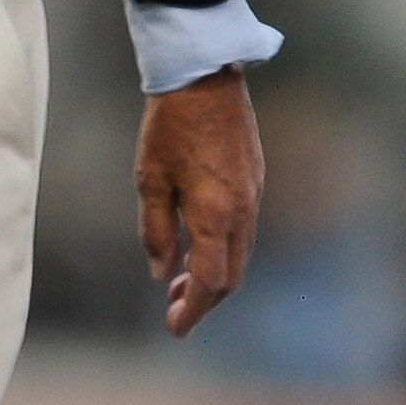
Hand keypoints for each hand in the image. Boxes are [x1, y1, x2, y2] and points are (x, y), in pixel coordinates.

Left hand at [135, 66, 264, 339]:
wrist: (204, 77)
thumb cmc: (169, 126)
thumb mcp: (149, 181)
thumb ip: (157, 232)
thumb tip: (162, 273)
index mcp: (216, 214)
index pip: (212, 281)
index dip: (194, 310)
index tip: (175, 327)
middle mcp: (243, 210)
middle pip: (233, 275)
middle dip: (206, 300)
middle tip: (175, 312)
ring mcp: (255, 194)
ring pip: (241, 254)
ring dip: (215, 276)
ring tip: (180, 283)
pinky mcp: (256, 180)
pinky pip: (244, 230)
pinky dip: (224, 250)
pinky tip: (198, 247)